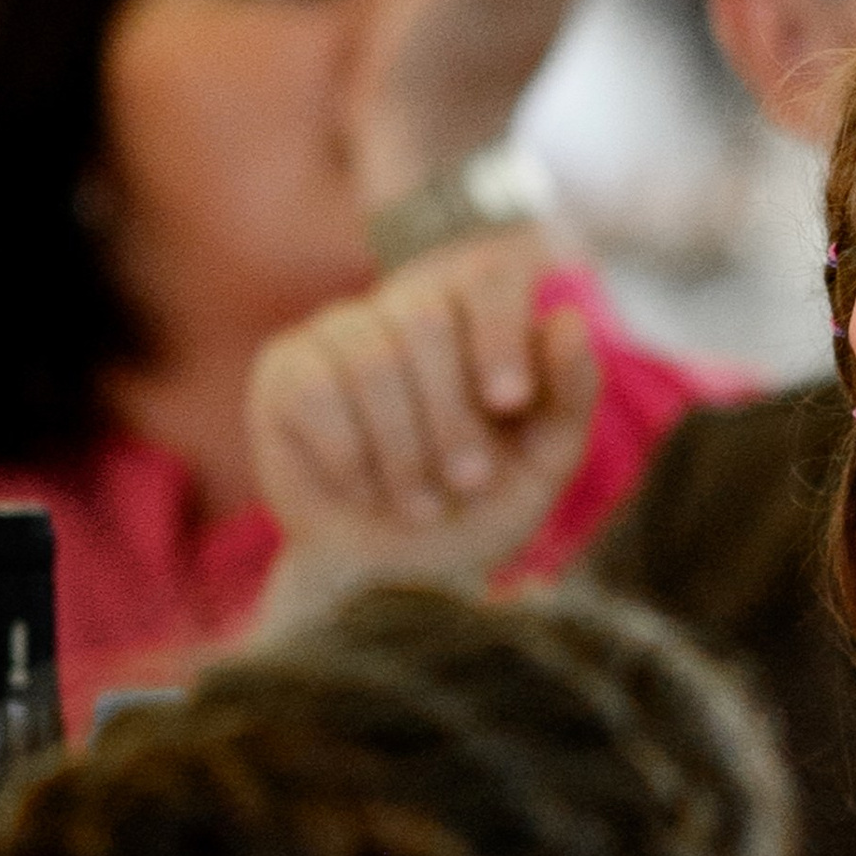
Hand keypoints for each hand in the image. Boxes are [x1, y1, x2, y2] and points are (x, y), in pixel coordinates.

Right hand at [246, 226, 601, 630]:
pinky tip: (360, 488)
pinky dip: (349, 458)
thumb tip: (569, 318)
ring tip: (419, 504)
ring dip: (403, 450)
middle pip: (425, 318)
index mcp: (477, 320)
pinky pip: (316, 392)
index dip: (498, 331)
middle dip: (452, 416)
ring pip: (371, 360)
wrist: (394, 581)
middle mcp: (406, 309)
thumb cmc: (473, 513)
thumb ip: (569, 396)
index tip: (508, 401)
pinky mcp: (286, 369)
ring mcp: (341, 333)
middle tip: (468, 482)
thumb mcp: (541, 467)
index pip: (485, 275)